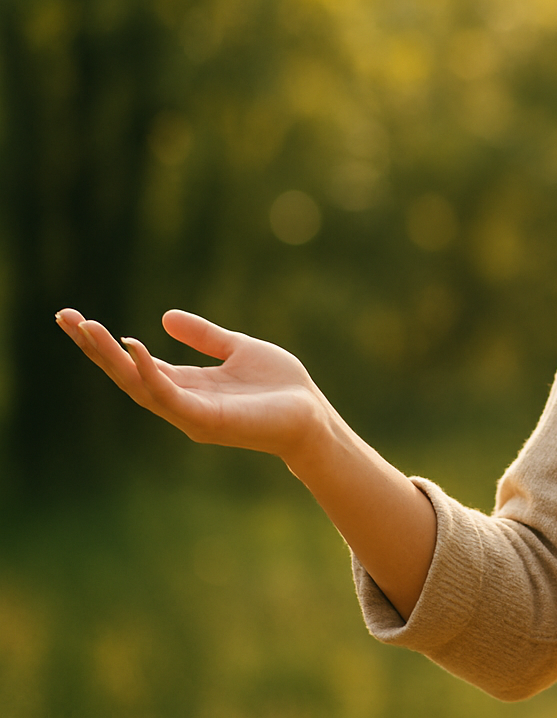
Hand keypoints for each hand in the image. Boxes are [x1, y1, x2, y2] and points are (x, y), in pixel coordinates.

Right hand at [55, 308, 332, 460]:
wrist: (312, 416)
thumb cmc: (280, 388)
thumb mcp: (239, 348)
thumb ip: (205, 336)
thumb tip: (164, 316)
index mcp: (187, 384)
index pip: (135, 362)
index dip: (106, 342)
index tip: (75, 317)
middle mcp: (181, 400)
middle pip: (126, 373)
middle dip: (94, 347)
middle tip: (65, 317)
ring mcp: (189, 413)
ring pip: (138, 384)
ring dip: (111, 357)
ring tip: (87, 327)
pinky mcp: (205, 420)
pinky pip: (168, 396)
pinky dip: (149, 372)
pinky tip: (135, 348)